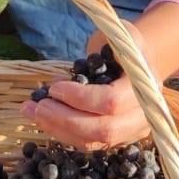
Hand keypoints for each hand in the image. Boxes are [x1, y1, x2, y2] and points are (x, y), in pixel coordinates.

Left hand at [21, 27, 152, 149]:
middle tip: (37, 106)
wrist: (142, 60)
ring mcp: (132, 131)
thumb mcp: (116, 34)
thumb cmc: (125, 43)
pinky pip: (89, 144)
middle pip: (103, 129)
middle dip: (64, 119)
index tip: (54, 88)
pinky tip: (45, 120)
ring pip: (94, 142)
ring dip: (59, 130)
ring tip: (32, 112)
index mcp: (145, 87)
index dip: (80, 98)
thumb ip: (97, 50)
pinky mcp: (118, 138)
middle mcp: (144, 115)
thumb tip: (64, 77)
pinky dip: (64, 134)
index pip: (111, 101)